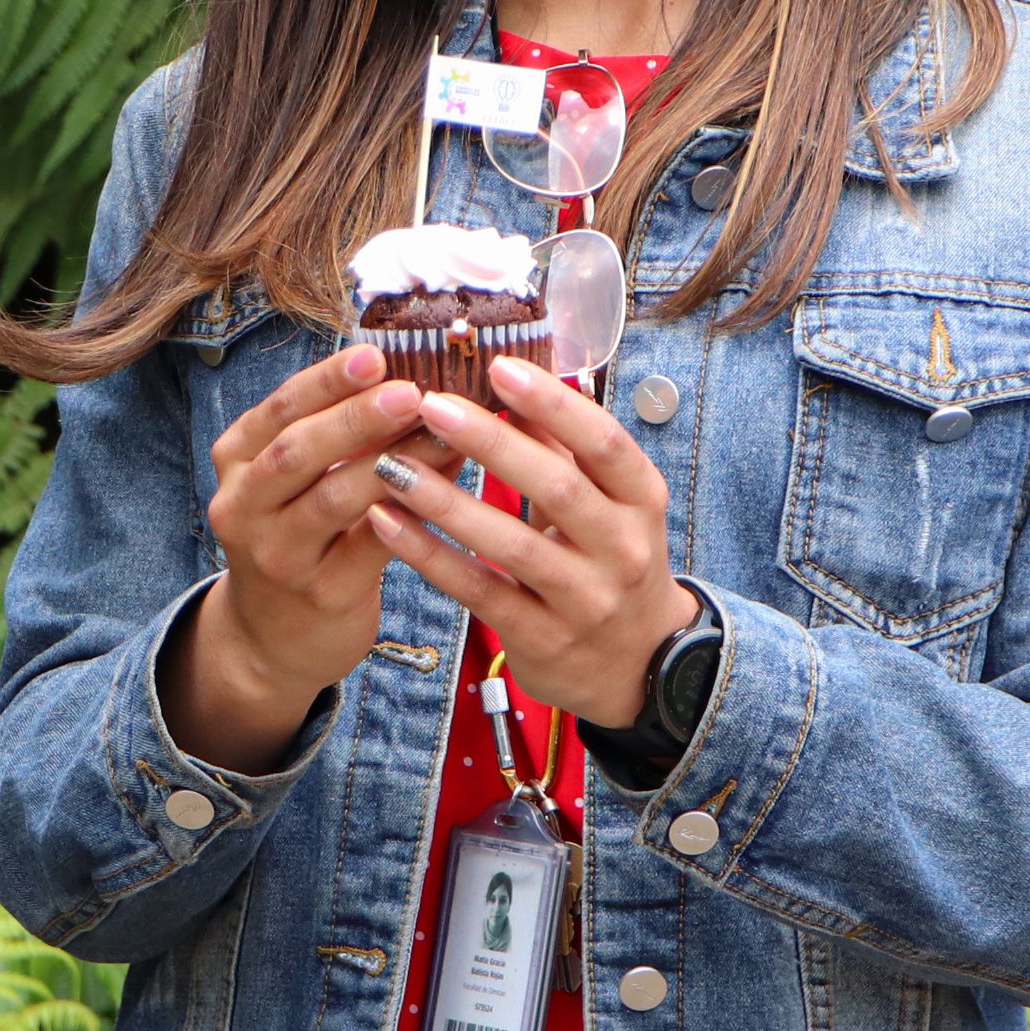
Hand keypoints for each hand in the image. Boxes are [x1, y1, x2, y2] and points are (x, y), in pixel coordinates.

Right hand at [164, 345, 437, 770]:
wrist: (272, 639)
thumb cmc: (296, 537)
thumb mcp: (287, 481)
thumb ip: (327, 430)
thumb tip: (406, 369)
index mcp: (237, 462)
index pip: (278, 410)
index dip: (325, 381)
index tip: (374, 355)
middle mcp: (245, 506)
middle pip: (298, 452)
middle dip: (356, 417)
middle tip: (412, 391)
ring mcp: (280, 555)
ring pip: (336, 498)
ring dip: (395, 462)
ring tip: (445, 434)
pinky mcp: (322, 594)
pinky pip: (374, 544)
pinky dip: (413, 510)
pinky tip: (450, 484)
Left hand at [365, 357, 698, 729]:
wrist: (637, 663)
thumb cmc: (609, 558)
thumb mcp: (608, 502)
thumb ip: (562, 444)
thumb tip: (512, 373)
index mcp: (642, 501)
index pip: (604, 443)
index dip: (554, 403)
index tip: (498, 366)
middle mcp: (621, 550)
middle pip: (556, 487)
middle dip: (490, 443)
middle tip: (429, 404)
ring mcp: (583, 600)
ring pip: (510, 544)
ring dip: (445, 501)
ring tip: (390, 463)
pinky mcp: (541, 639)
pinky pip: (478, 591)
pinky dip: (429, 556)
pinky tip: (387, 522)